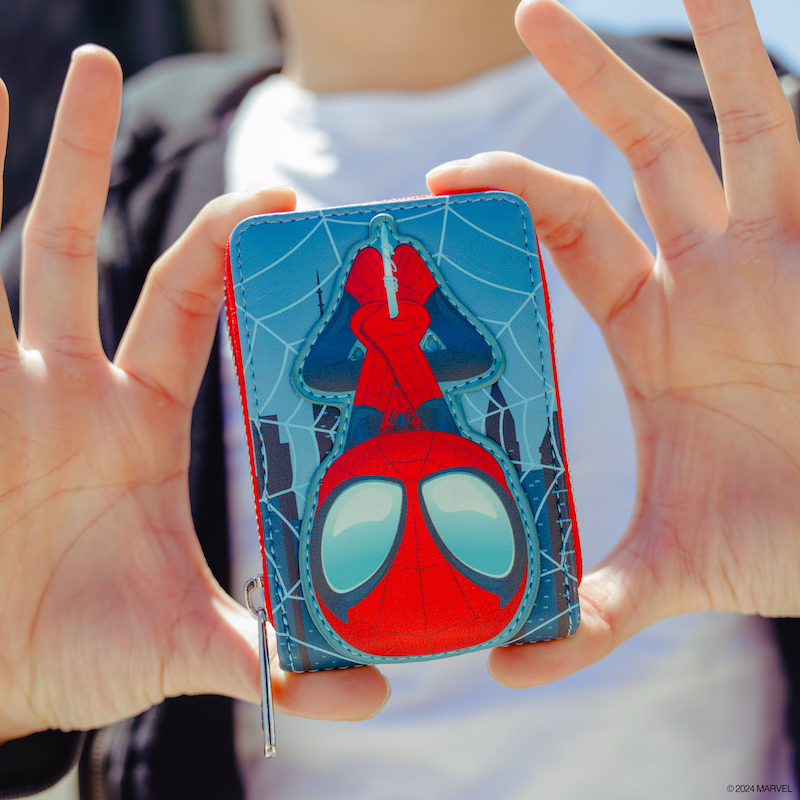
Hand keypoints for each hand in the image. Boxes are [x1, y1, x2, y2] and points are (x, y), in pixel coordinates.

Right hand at [0, 46, 388, 743]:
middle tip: (97, 62)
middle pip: (78, 243)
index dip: (221, 243)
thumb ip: (276, 650)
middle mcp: (67, 382)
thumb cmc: (85, 652)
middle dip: (84, 157)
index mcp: (136, 415)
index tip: (277, 196)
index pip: (183, 298)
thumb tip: (373, 688)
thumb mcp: (191, 639)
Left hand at [427, 0, 799, 686]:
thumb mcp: (667, 568)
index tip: (441, 184)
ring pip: (737, 120)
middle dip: (588, 82)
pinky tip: (780, 15)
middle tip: (529, 9)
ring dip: (712, 42)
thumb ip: (587, 610)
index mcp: (648, 328)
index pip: (566, 233)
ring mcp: (779, 251)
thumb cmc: (780, 542)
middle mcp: (705, 274)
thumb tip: (502, 667)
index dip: (512, 200)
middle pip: (633, 152)